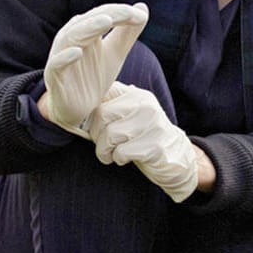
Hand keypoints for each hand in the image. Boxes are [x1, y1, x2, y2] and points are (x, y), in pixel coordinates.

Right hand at [39, 2, 148, 137]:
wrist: (78, 110)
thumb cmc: (94, 76)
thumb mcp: (115, 54)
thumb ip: (127, 33)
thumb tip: (142, 7)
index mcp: (86, 32)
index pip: (103, 14)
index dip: (121, 12)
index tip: (141, 16)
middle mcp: (71, 40)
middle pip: (87, 22)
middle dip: (108, 15)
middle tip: (127, 13)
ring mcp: (61, 57)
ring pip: (70, 38)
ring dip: (88, 29)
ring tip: (106, 22)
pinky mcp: (54, 77)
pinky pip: (56, 64)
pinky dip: (65, 57)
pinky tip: (77, 52)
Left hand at [86, 82, 200, 201]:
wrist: (176, 158)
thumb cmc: (143, 137)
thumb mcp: (129, 116)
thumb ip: (109, 108)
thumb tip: (75, 109)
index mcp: (135, 95)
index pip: (101, 94)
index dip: (89, 113)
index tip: (90, 126)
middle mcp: (145, 105)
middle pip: (101, 115)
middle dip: (95, 135)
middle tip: (102, 144)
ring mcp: (153, 125)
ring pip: (110, 135)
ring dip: (104, 150)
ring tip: (111, 154)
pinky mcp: (156, 146)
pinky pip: (122, 152)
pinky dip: (118, 159)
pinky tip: (125, 158)